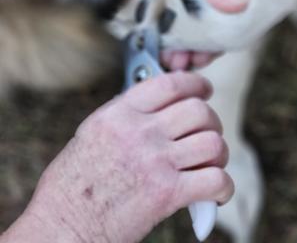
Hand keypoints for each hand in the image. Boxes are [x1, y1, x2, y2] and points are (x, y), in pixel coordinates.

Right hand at [2, 72, 232, 242]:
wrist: (59, 231)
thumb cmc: (69, 190)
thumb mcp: (90, 135)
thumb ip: (124, 118)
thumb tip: (156, 109)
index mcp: (118, 114)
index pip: (171, 83)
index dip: (196, 84)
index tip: (204, 91)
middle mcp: (139, 132)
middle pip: (198, 110)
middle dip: (211, 122)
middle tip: (208, 136)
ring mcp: (155, 161)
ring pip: (212, 142)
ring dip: (219, 155)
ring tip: (212, 166)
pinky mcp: (166, 194)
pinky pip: (214, 180)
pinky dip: (223, 187)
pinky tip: (217, 194)